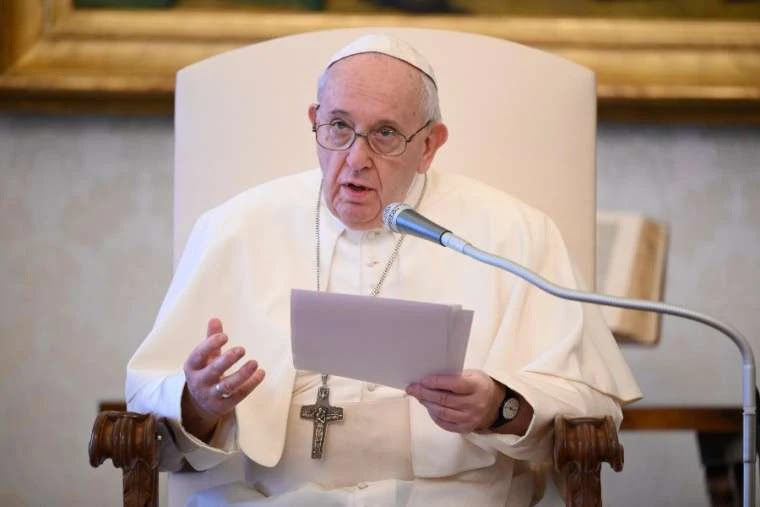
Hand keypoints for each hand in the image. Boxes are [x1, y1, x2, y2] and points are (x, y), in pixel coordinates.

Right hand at [182, 318, 264, 440]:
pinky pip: (238, 396)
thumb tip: (215, 319)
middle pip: (213, 371)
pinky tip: (261, 373)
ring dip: (242, 374)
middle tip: (242, 349)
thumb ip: (211, 339)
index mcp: (192, 367)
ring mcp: (210, 395)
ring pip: (226, 386)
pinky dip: (250, 384)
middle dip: (227, 360)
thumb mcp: (205, 357)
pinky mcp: (223, 406)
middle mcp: (199, 382)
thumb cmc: (205, 371)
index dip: (210, 345)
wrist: (200, 403)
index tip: (225, 336)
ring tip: (255, 363)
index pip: (198, 355)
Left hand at [406, 369, 502, 433]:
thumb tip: (430, 379)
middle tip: (412, 388)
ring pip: (443, 413)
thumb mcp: (472, 374)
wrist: (497, 406)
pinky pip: (446, 424)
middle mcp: (474, 404)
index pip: (453, 384)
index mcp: (477, 386)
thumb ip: (454, 376)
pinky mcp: (466, 428)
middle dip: (425, 393)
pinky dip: (434, 416)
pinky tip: (429, 408)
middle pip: (445, 400)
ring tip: (419, 397)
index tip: (422, 380)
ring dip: (427, 404)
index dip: (435, 382)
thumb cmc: (480, 386)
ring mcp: (470, 418)